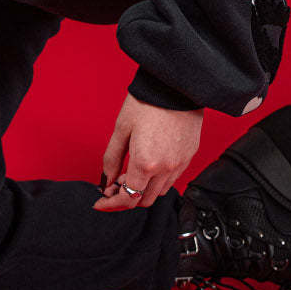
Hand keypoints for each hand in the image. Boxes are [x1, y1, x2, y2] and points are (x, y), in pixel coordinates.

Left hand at [92, 93, 202, 210]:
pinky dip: (158, 180)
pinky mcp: (189, 156)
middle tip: (115, 183)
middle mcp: (165, 169)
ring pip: (159, 192)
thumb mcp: (121, 129)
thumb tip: (106, 180)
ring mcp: (180, 163)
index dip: (111, 204)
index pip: (127, 199)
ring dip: (143, 189)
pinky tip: (149, 165)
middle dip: (126, 197)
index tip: (101, 201)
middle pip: (144, 200)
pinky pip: (173, 179)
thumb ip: (112, 159)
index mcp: (145, 163)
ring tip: (132, 172)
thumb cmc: (146, 102)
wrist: (174, 85)